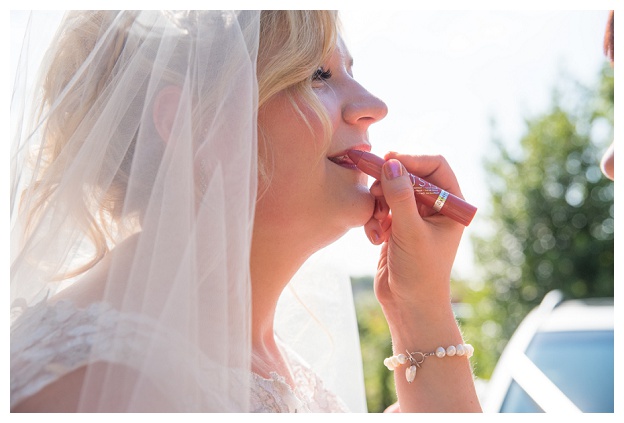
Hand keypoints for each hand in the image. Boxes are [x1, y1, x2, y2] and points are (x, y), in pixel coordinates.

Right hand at [363, 152, 464, 320]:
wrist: (409, 307)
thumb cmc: (420, 273)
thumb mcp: (411, 232)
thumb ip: (400, 196)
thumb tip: (391, 163)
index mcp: (450, 205)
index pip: (434, 165)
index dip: (412, 159)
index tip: (389, 159)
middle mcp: (434, 207)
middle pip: (409, 173)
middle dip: (389, 181)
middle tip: (374, 190)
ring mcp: (414, 216)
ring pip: (391, 189)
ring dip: (379, 202)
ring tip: (377, 221)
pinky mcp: (395, 226)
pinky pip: (380, 207)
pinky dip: (373, 218)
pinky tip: (374, 238)